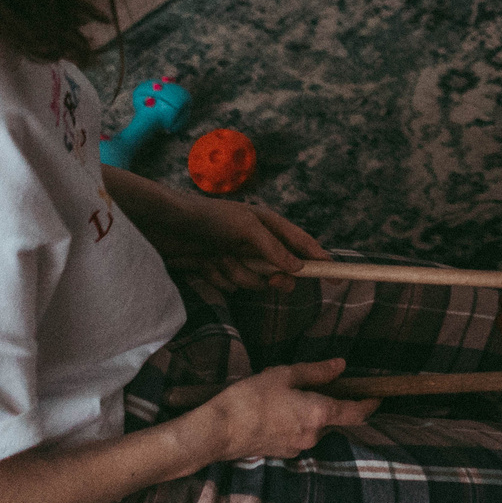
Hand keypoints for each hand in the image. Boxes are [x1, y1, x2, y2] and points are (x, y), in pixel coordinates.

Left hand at [114, 173, 328, 291]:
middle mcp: (253, 241)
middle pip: (278, 269)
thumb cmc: (209, 218)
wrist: (164, 225)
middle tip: (272, 282)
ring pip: (252, 280)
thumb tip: (299, 269)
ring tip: (222, 261)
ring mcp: (235, 256)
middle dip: (273, 277)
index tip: (337, 276)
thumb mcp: (247, 229)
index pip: (300, 244)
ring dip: (240, 276)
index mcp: (266, 224)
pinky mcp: (215, 268)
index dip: (319, 259)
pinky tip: (206, 266)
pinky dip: (219, 278)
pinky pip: (229, 285)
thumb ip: (274, 249)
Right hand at [200, 358, 379, 460]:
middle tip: (309, 384)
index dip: (369, 404)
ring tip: (284, 395)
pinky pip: (298, 434)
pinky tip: (274, 410)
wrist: (219, 431)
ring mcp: (298, 447)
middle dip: (328, 402)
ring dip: (309, 412)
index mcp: (319, 414)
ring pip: (314, 426)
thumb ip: (316, 372)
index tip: (377, 396)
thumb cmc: (251, 399)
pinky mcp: (282, 453)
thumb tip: (340, 366)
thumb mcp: (284, 376)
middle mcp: (314, 435)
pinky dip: (295, 422)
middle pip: (333, 418)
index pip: (356, 412)